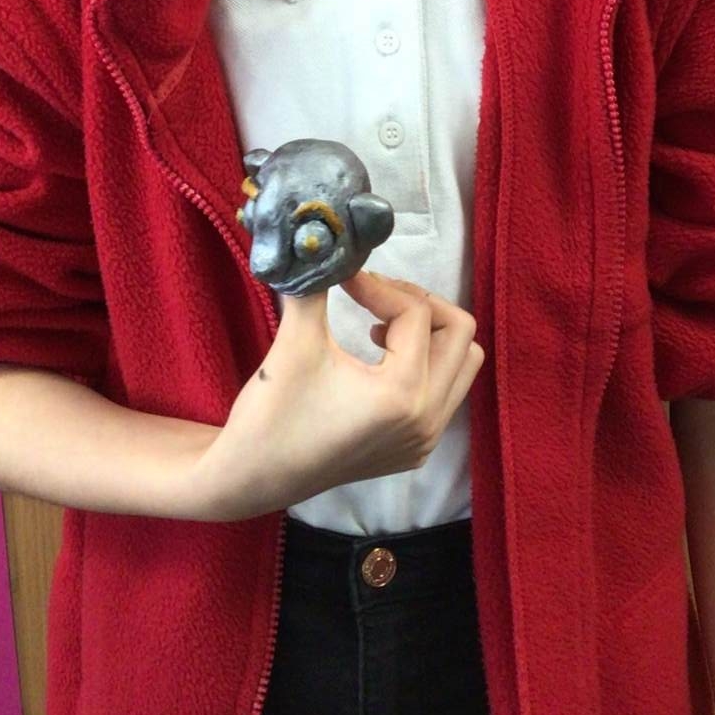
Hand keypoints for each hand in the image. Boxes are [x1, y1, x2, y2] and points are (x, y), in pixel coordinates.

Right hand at [186, 270, 482, 521]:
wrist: (252, 477)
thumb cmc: (271, 412)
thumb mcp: (296, 339)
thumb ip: (317, 283)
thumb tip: (325, 237)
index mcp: (402, 395)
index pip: (413, 314)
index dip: (378, 285)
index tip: (343, 277)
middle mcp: (426, 420)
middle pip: (459, 333)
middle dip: (418, 302)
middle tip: (373, 294)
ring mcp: (425, 439)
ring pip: (462, 362)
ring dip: (430, 332)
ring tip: (381, 324)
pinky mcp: (415, 449)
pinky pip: (446, 390)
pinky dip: (425, 363)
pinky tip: (378, 357)